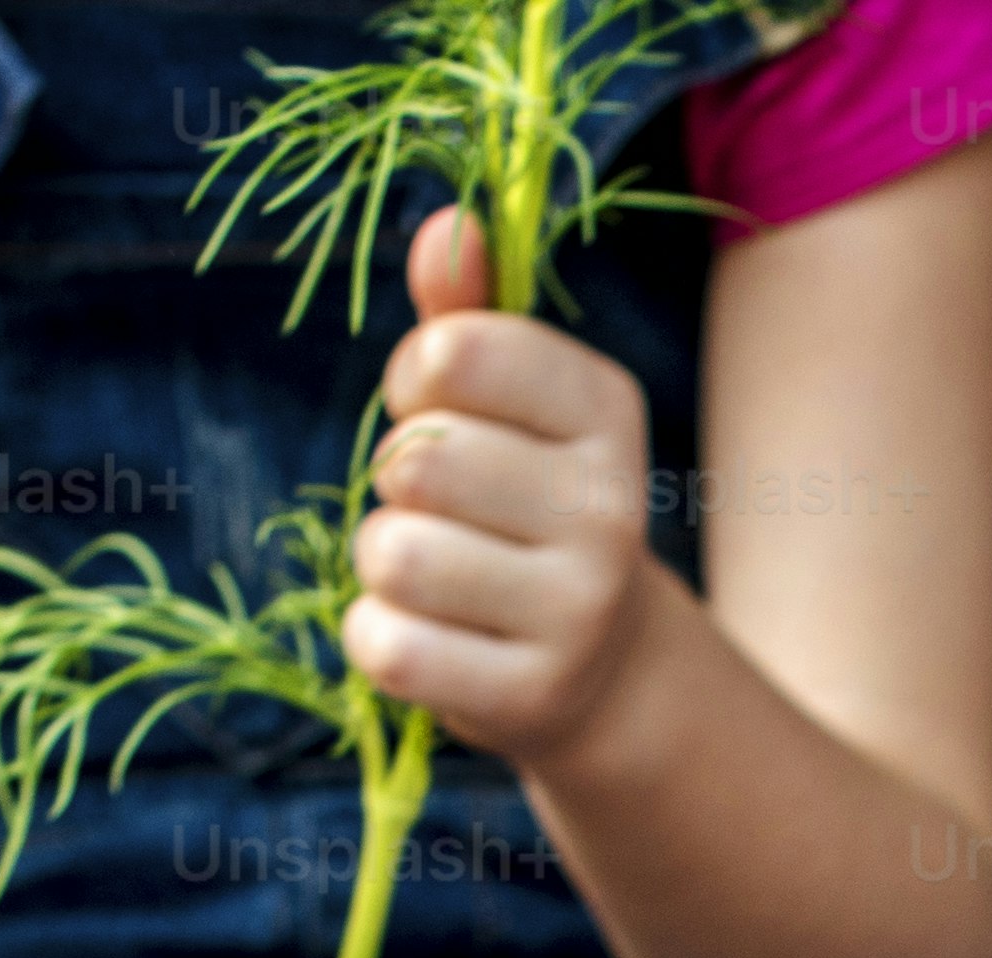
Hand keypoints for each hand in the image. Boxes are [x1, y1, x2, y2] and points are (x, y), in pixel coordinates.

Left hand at [350, 203, 674, 768]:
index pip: (457, 351)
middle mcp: (611, 511)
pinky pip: (390, 646)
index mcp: (606, 412)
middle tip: (441, 510)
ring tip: (436, 577)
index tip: (442, 412)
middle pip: (418, 458)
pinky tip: (429, 638)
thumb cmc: (518, 506)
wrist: (595, 670)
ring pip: (397, 555)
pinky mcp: (531, 697)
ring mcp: (579, 611)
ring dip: (384, 564)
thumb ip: (464, 319)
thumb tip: (445, 225)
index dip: (416, 381)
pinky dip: (380, 640)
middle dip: (397, 481)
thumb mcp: (503, 408)